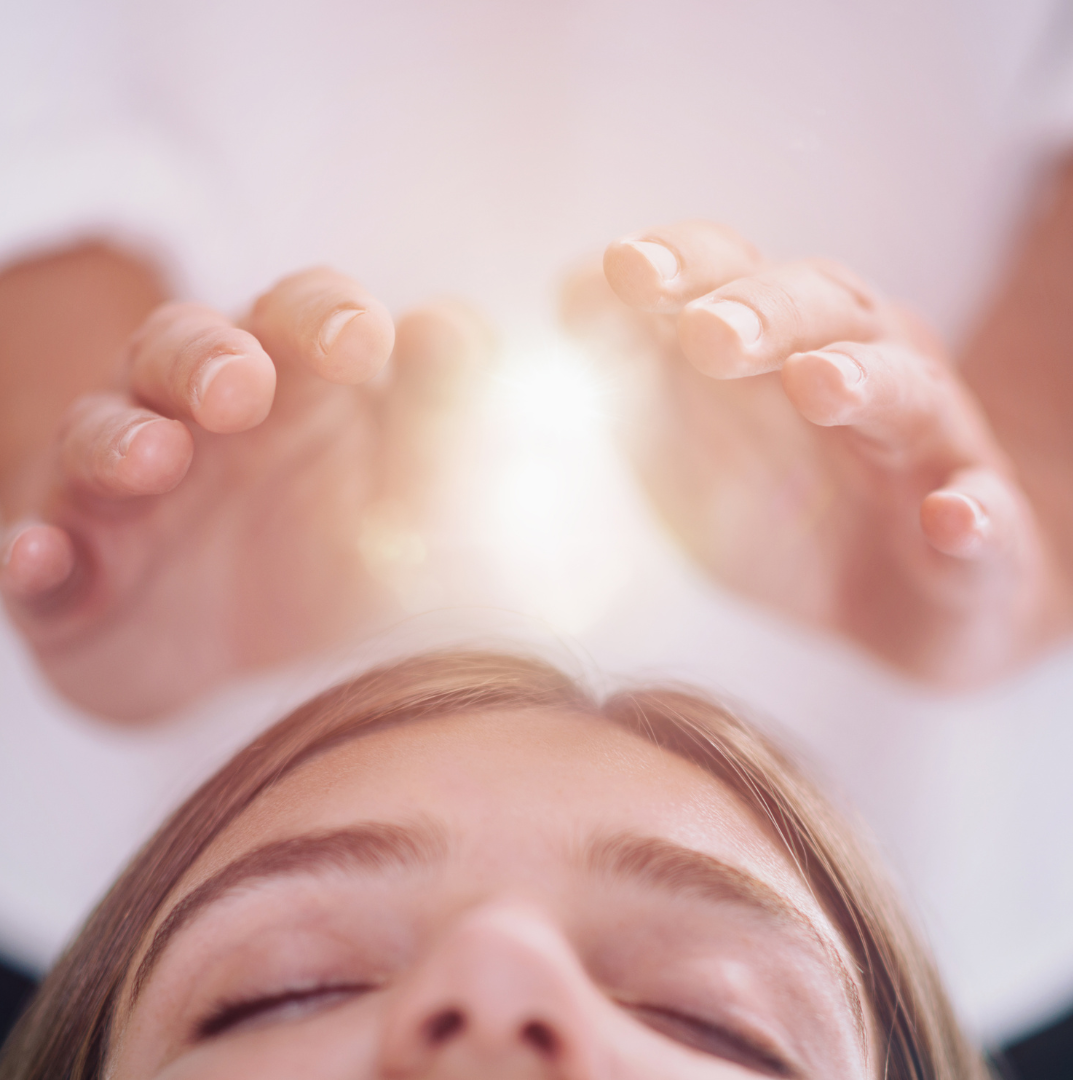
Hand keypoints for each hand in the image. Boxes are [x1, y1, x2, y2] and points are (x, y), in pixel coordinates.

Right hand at [1, 267, 487, 719]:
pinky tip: (45, 559)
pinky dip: (33, 555)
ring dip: (117, 441)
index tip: (363, 341)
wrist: (265, 675)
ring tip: (154, 459)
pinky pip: (34, 558)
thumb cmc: (341, 554)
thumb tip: (455, 327)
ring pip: (96, 439)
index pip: (295, 315)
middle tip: (242, 387)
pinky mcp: (69, 584)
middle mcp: (195, 425)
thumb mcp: (408, 486)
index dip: (322, 313)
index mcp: (287, 391)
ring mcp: (120, 501)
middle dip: (205, 359)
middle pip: (179, 350)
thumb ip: (436, 408)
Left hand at [563, 220, 1066, 686]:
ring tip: (816, 385)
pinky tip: (951, 517)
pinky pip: (986, 515)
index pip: (735, 274)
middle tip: (707, 333)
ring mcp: (928, 449)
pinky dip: (971, 514)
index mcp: (783, 343)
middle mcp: (862, 371)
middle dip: (764, 313)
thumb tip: (569, 294)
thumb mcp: (688, 444)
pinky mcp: (981, 537)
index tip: (623, 269)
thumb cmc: (783, 508)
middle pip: (823, 311)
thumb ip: (634, 374)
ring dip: (864, 381)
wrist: (891, 605)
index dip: (684, 264)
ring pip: (909, 393)